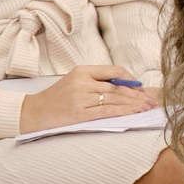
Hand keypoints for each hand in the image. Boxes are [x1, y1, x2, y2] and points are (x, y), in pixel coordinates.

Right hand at [17, 65, 159, 132]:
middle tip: (152, 100)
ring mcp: (80, 97)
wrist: (32, 112)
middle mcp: (82, 81)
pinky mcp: (78, 113)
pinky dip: (123, 112)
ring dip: (134, 104)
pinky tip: (134, 113)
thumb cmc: (56, 98)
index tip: (142, 88)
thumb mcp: (75, 81)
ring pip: (114, 99)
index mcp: (82, 70)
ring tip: (147, 107)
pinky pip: (106, 111)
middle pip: (117, 86)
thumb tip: (127, 86)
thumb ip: (97, 81)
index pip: (114, 70)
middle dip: (137, 94)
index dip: (131, 79)